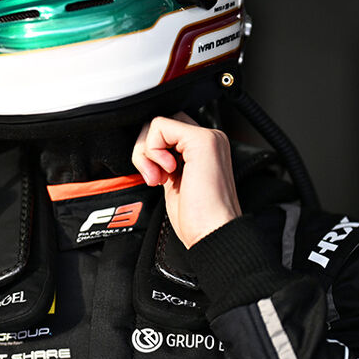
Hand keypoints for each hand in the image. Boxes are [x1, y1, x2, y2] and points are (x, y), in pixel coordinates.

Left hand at [132, 113, 241, 247]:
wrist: (212, 234)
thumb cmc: (198, 220)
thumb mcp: (174, 183)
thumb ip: (165, 162)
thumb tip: (146, 151)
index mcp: (204, 150)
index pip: (167, 132)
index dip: (152, 153)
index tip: (157, 178)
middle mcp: (209, 139)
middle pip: (160, 125)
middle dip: (146, 150)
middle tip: (154, 178)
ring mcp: (208, 138)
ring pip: (157, 124)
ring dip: (147, 152)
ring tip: (159, 178)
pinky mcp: (202, 141)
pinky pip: (160, 126)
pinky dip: (152, 150)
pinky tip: (166, 172)